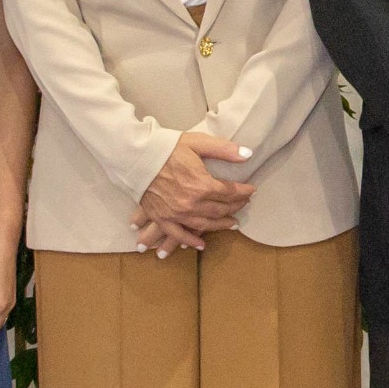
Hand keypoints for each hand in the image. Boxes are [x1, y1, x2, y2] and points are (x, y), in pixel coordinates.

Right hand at [135, 131, 254, 256]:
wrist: (137, 156)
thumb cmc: (167, 147)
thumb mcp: (198, 142)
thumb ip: (224, 149)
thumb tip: (248, 155)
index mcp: (201, 184)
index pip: (230, 193)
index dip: (243, 192)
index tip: (251, 190)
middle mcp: (191, 203)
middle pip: (220, 210)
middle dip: (235, 207)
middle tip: (244, 205)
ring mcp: (176, 213)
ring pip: (204, 225)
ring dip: (220, 225)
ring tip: (232, 224)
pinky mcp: (162, 218)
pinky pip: (178, 234)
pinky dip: (190, 241)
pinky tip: (200, 245)